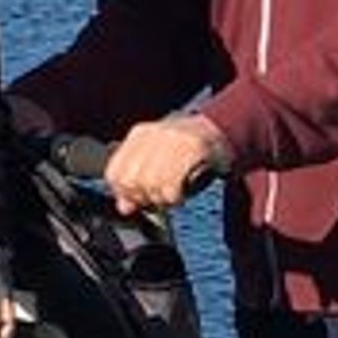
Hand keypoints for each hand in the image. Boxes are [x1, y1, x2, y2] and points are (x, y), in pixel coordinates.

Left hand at [105, 113, 229, 211]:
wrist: (223, 131)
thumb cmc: (190, 151)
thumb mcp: (159, 162)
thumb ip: (139, 182)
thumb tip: (124, 206)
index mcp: (140, 135)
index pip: (113, 172)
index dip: (123, 193)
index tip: (138, 200)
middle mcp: (152, 135)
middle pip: (130, 180)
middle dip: (143, 197)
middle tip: (159, 198)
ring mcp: (172, 140)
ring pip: (150, 183)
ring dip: (162, 198)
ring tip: (173, 195)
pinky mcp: (191, 148)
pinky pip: (171, 184)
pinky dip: (174, 197)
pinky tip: (182, 192)